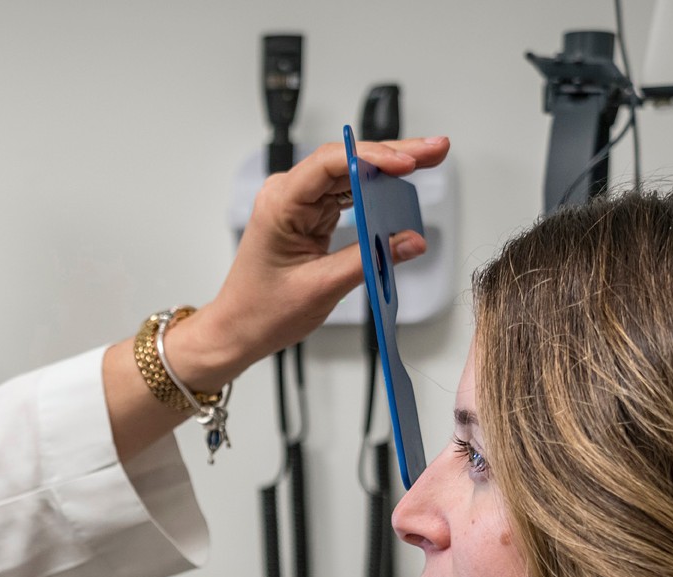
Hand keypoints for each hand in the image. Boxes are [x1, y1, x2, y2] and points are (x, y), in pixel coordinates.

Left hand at [177, 136, 450, 384]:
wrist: (237, 330)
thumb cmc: (261, 311)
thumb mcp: (321, 287)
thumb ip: (369, 259)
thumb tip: (410, 241)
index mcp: (280, 204)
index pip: (330, 164)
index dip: (373, 157)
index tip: (406, 162)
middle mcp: (288, 195)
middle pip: (346, 161)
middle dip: (393, 155)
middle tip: (434, 150)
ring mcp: (299, 203)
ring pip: (350, 174)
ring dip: (389, 169)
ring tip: (428, 161)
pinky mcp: (310, 216)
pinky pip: (347, 194)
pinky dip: (375, 191)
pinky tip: (401, 186)